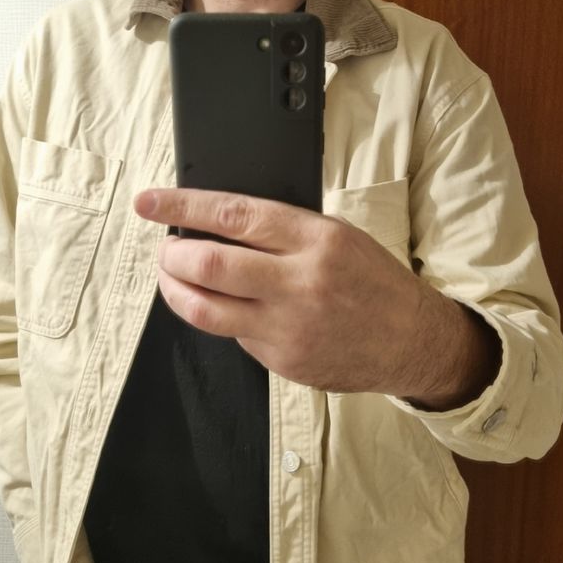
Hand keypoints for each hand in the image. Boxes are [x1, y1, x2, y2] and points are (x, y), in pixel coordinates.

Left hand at [133, 187, 481, 401]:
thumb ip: (282, 230)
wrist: (412, 339)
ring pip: (206, 310)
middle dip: (172, 255)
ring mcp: (289, 326)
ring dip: (177, 290)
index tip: (150, 202)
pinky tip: (229, 307)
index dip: (182, 207)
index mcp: (315, 238)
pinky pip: (233, 335)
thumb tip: (217, 222)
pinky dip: (221, 316)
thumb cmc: (373, 280)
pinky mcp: (283, 360)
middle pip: (209, 265)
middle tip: (165, 250)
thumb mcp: (337, 235)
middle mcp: (300, 282)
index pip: (233, 215)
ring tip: (174, 278)